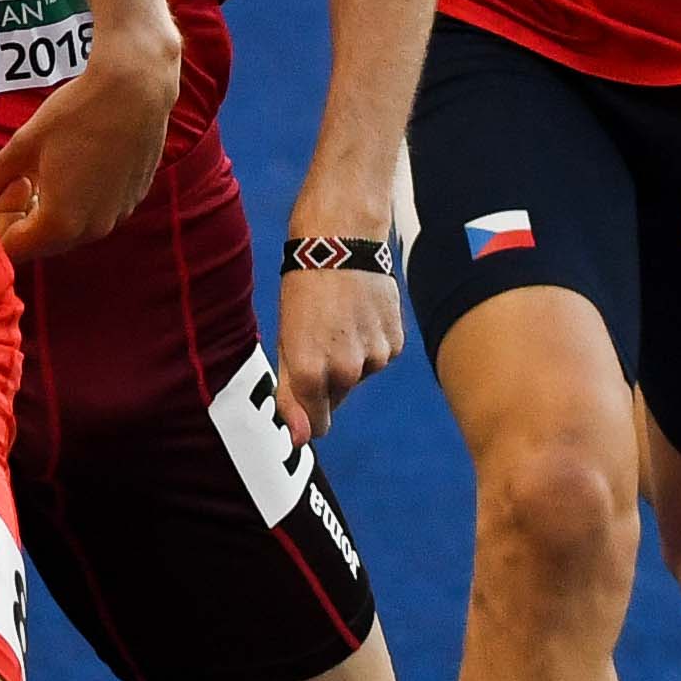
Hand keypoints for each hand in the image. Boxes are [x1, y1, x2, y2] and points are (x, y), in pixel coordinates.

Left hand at [0, 30, 177, 259]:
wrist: (136, 90)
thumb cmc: (78, 114)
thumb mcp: (23, 143)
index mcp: (60, 223)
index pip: (14, 248)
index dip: (1, 219)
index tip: (10, 182)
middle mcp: (93, 229)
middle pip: (45, 243)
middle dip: (26, 216)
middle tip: (26, 175)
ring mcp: (117, 216)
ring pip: (72, 228)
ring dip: (53, 207)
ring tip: (54, 166)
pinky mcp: (133, 199)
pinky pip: (96, 211)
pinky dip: (80, 198)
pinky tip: (81, 160)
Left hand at [271, 254, 403, 446]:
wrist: (342, 241)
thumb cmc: (304, 287)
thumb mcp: (285, 338)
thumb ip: (290, 392)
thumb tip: (299, 438)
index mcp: (310, 372)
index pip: (315, 425)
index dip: (308, 416)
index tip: (304, 400)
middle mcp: (345, 371)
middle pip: (336, 400)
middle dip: (326, 381)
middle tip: (317, 339)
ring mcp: (375, 358)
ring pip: (359, 377)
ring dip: (350, 359)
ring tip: (340, 320)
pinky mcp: (396, 344)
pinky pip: (379, 358)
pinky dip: (370, 344)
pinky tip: (360, 316)